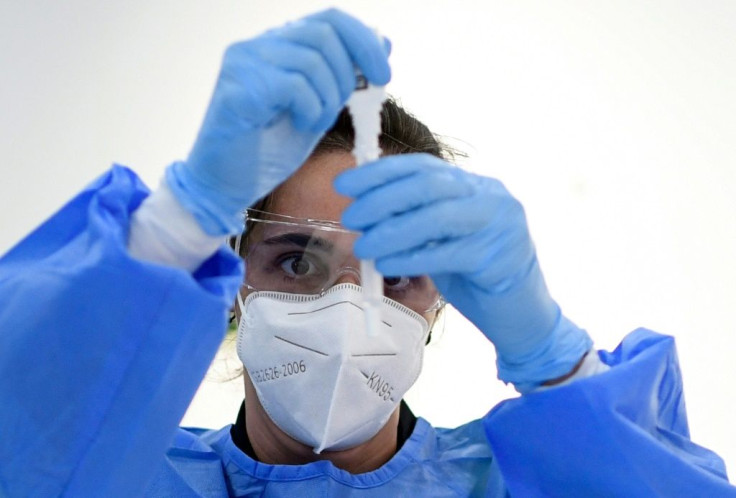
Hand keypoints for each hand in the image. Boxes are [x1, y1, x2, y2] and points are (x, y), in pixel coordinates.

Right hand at [166, 9, 390, 234]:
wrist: (225, 184)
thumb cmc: (268, 147)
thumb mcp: (318, 107)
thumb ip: (343, 76)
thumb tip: (382, 43)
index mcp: (278, 44)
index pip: (331, 19)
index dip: (364, 42)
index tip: (384, 74)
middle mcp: (257, 45)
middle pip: (325, 32)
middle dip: (348, 74)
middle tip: (342, 107)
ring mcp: (244, 63)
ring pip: (312, 60)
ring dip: (327, 100)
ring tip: (312, 123)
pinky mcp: (237, 89)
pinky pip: (295, 86)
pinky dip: (310, 111)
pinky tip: (299, 126)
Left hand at [335, 154, 590, 390]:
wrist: (523, 319)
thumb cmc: (476, 278)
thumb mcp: (442, 241)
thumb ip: (414, 221)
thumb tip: (363, 210)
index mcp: (476, 186)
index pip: (423, 166)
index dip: (380, 172)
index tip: (344, 184)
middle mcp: (492, 196)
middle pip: (428, 185)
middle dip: (382, 198)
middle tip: (351, 217)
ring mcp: (501, 225)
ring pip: (437, 217)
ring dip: (392, 230)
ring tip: (362, 246)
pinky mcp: (501, 258)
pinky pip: (448, 254)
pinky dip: (411, 257)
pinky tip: (387, 264)